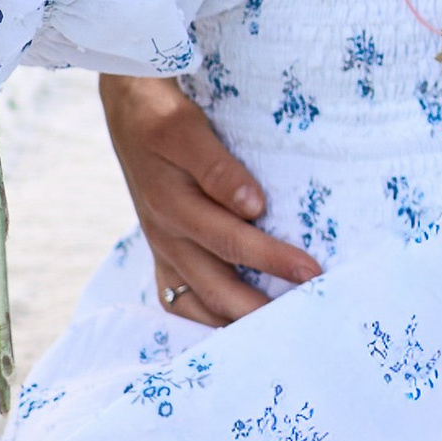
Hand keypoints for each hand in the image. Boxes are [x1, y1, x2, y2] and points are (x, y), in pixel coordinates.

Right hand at [98, 73, 316, 327]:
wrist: (128, 107)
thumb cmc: (161, 115)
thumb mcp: (185, 129)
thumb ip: (218, 169)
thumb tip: (253, 207)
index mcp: (173, 207)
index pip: (232, 242)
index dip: (274, 260)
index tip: (313, 272)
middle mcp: (165, 236)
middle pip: (216, 287)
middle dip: (261, 309)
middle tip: (304, 319)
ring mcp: (161, 248)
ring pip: (195, 304)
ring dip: (232, 322)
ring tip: (274, 333)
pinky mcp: (162, 250)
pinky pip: (179, 300)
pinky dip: (206, 317)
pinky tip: (234, 324)